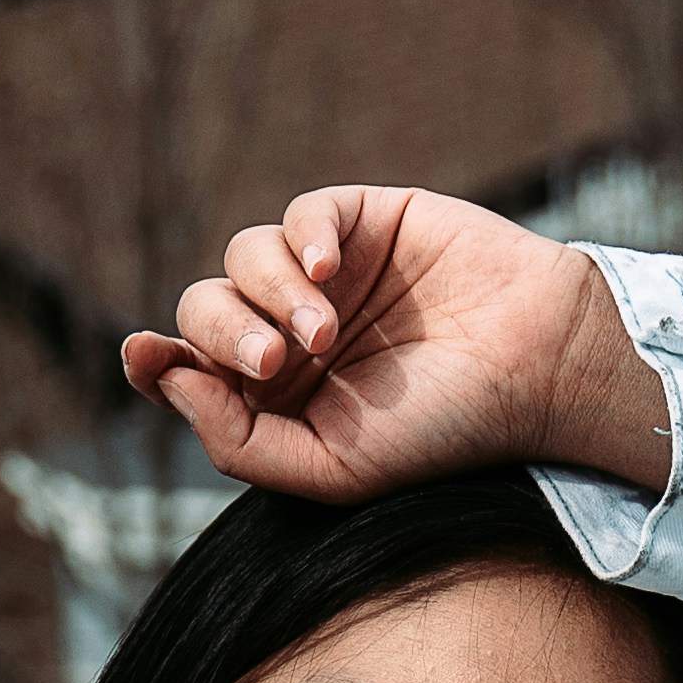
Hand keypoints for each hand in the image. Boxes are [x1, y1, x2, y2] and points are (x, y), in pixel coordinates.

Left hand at [124, 187, 669, 506]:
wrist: (540, 371)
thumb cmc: (445, 432)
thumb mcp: (333, 469)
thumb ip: (239, 441)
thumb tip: (166, 382)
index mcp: (278, 397)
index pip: (188, 369)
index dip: (154, 360)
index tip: (142, 356)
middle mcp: (291, 332)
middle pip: (203, 309)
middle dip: (222, 335)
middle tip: (276, 363)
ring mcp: (327, 274)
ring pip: (242, 257)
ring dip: (268, 294)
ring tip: (323, 334)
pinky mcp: (365, 220)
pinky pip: (301, 214)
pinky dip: (303, 237)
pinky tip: (332, 270)